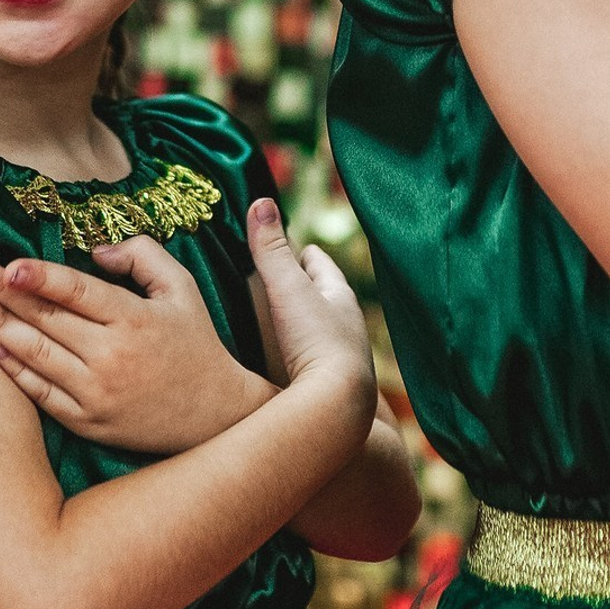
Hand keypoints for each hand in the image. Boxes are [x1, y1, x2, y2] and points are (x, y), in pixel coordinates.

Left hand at [0, 238, 269, 454]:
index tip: (8, 263)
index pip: (77, 293)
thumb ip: (142, 256)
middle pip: (46, 320)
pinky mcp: (87, 422)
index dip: (40, 277)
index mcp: (134, 319)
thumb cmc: (196, 342)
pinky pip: (41, 393)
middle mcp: (111, 358)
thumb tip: (95, 250)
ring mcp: (96, 394)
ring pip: (36, 355)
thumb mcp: (181, 288)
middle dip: (1, 292)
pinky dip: (15, 369)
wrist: (214, 415)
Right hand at [246, 199, 375, 441]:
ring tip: (288, 322)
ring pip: (325, 334)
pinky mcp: (333, 391)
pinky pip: (317, 365)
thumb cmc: (317, 342)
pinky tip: (291, 368)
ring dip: (308, 325)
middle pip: (326, 300)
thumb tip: (261, 200)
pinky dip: (305, 358)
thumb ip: (270, 249)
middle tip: (289, 278)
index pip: (323, 268)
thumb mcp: (289, 288)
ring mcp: (344, 362)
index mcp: (341, 299)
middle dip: (309, 289)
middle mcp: (349, 328)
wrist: (340, 409)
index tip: (302, 246)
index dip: (309, 255)